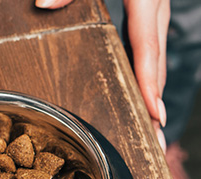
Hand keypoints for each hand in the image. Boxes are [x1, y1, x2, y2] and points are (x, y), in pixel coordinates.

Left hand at [37, 0, 169, 149]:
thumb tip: (43, 5)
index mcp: (145, 0)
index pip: (147, 49)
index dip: (151, 85)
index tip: (155, 116)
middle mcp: (157, 9)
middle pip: (157, 65)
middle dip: (156, 105)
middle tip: (155, 142)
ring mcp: (157, 13)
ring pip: (158, 61)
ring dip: (154, 95)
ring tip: (152, 131)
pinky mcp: (151, 13)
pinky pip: (152, 51)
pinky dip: (149, 77)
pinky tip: (144, 97)